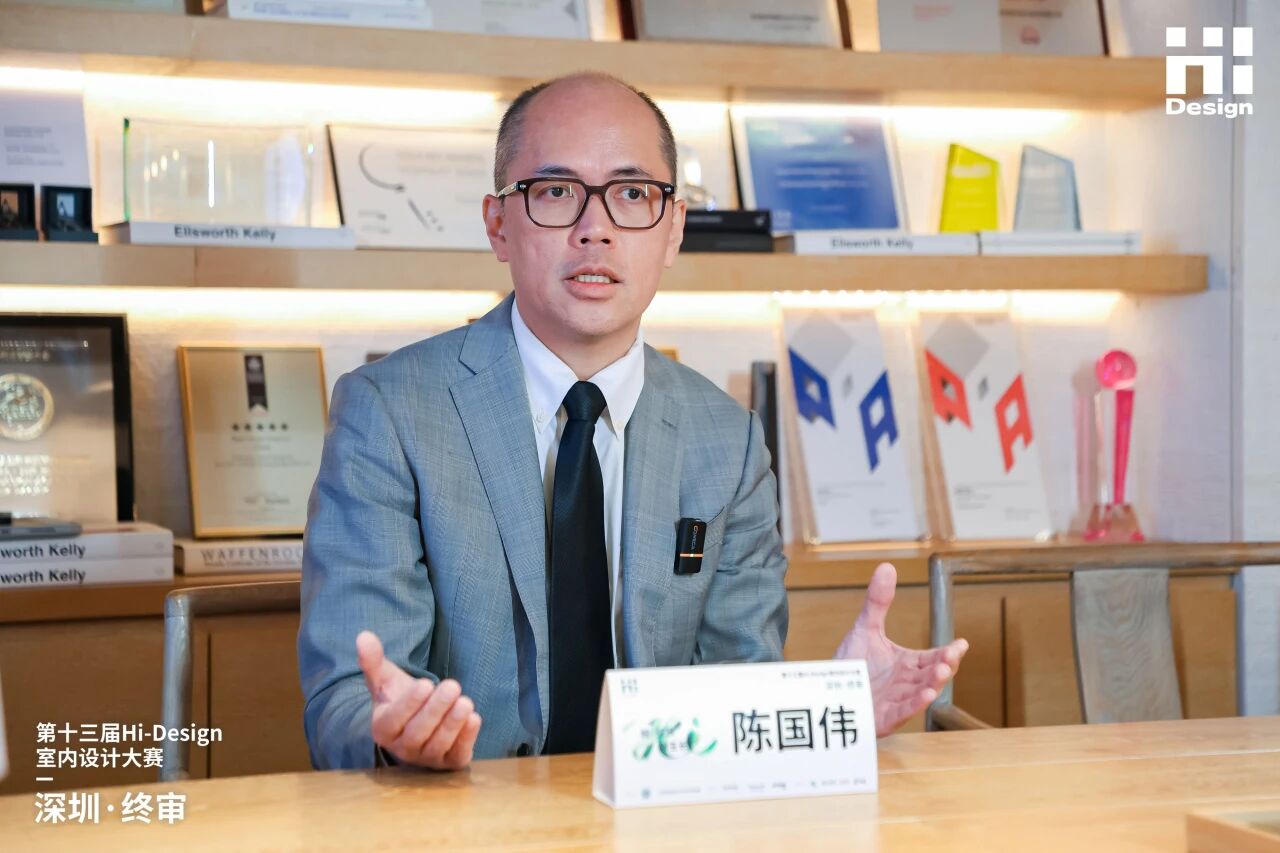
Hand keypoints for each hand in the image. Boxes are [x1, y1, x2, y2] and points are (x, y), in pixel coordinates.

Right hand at [356, 630, 482, 768]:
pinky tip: (475, 719)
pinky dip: (466, 739)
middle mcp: (402, 748)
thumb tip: (364, 636)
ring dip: (453, 724)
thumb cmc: (399, 698)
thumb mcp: (385, 680)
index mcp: (383, 728)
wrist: (417, 722)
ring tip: (466, 702)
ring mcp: (426, 758)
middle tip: (453, 686)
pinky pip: (456, 756)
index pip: (393, 720)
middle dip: (436, 710)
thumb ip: (373, 661)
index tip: (426, 683)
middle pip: (418, 733)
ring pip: (438, 745)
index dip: (410, 704)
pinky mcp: (448, 762)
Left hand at [834, 563, 968, 736]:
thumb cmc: (852, 666)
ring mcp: (896, 703)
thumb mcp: (866, 629)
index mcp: (908, 665)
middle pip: (931, 676)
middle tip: (951, 656)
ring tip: (942, 672)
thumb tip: (887, 567)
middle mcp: (906, 684)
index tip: (962, 643)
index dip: (949, 652)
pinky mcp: (883, 718)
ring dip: (933, 685)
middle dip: (943, 666)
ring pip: (920, 694)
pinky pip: (901, 713)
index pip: (934, 658)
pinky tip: (925, 696)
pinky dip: (914, 706)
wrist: (826, 691)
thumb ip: (878, 602)